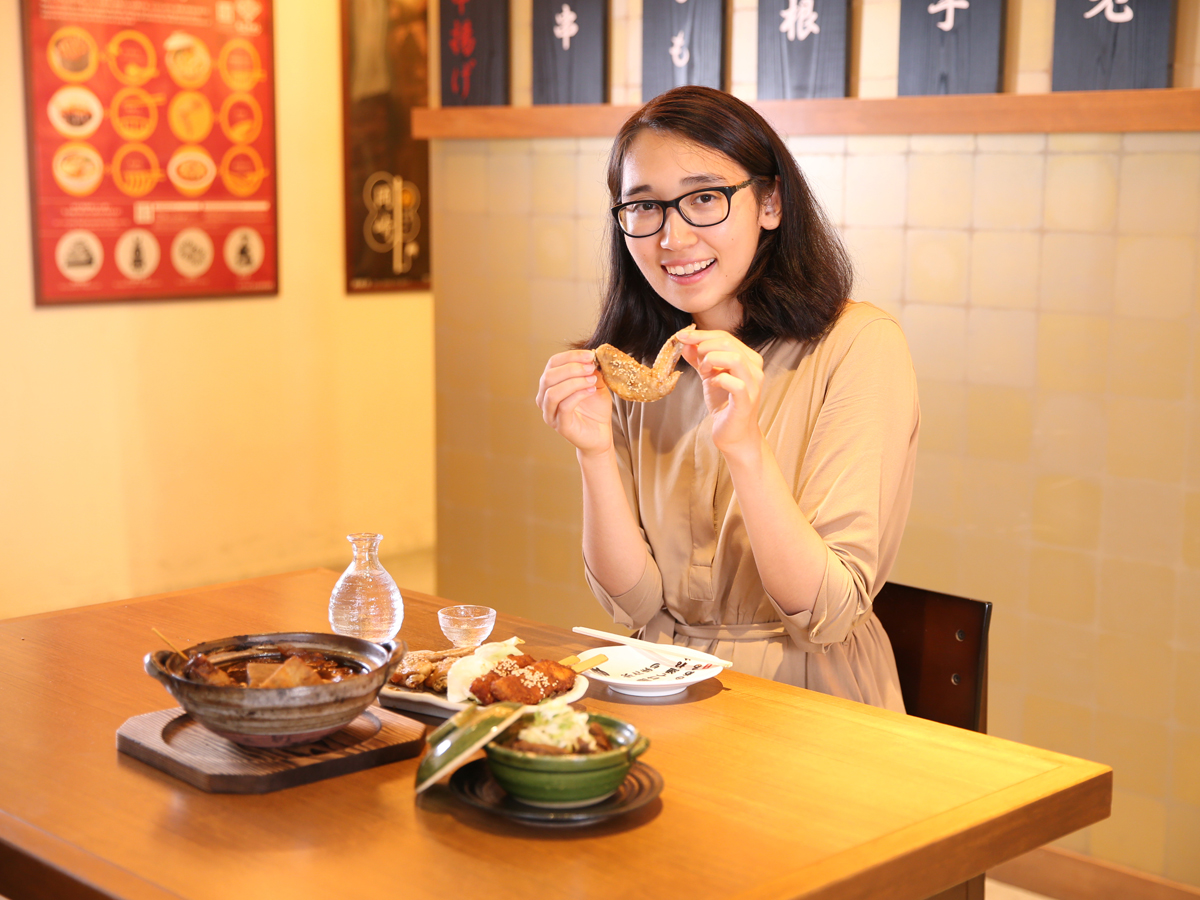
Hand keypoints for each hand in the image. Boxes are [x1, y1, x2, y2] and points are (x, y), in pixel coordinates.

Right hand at [535, 350, 612, 455]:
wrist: (600, 435)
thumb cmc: (595, 410)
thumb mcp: (595, 383)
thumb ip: (591, 371)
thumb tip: (591, 356)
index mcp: (550, 384)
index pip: (553, 363)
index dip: (571, 356)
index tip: (590, 355)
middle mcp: (544, 398)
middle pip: (549, 376)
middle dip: (572, 368)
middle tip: (591, 367)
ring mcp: (550, 413)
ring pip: (553, 392)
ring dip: (574, 381)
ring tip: (592, 380)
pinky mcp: (560, 425)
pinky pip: (564, 406)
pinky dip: (578, 395)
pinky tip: (591, 391)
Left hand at [676, 329, 764, 454]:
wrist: (734, 434)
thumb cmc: (724, 404)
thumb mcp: (709, 377)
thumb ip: (699, 360)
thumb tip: (684, 343)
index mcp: (748, 359)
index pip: (725, 336)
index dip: (701, 334)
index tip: (681, 336)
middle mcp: (755, 369)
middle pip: (728, 342)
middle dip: (703, 345)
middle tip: (693, 358)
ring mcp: (753, 385)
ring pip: (735, 358)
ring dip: (712, 359)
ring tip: (703, 371)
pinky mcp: (746, 401)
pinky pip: (736, 384)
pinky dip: (720, 379)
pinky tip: (713, 383)